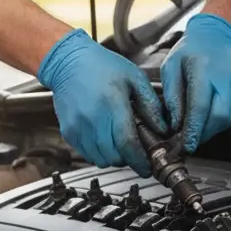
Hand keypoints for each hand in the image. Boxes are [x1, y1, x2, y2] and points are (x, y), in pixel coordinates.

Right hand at [37, 29, 164, 176]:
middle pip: (114, 157)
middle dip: (128, 159)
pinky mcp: (68, 132)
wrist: (68, 62)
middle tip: (134, 151)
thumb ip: (150, 104)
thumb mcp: (134, 78)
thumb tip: (162, 128)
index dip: (139, 161)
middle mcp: (93, 119)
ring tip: (118, 144)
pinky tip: (103, 140)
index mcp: (112, 105)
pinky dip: (98, 153)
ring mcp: (78, 127)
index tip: (147, 168)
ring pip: (99, 159)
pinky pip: (86, 154)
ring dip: (112, 158)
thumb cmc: (101, 66)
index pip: (127, 144)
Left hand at [161, 13, 230, 153]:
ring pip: (229, 119)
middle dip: (203, 132)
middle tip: (189, 138)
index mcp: (205, 68)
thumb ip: (172, 96)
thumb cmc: (192, 51)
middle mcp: (228, 76)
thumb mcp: (171, 67)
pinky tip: (210, 116)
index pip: (200, 105)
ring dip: (211, 128)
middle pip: (219, 116)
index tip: (186, 145)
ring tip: (198, 126)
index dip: (193, 129)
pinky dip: (221, 121)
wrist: (218, 36)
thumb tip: (175, 123)